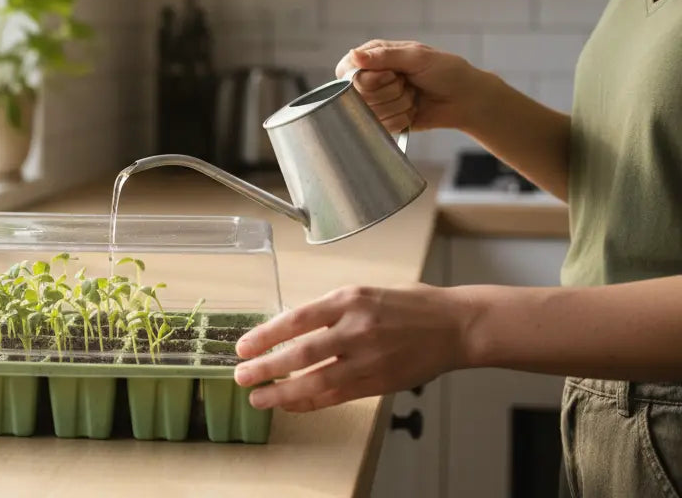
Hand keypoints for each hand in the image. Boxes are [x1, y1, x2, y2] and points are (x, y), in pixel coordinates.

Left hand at [233, 284, 473, 411]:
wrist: (455, 325)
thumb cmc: (409, 305)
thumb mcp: (365, 293)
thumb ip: (332, 310)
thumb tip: (292, 329)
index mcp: (349, 299)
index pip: (296, 319)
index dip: (266, 335)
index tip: (243, 347)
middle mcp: (357, 328)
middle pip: (301, 352)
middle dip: (266, 367)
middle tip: (241, 376)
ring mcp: (368, 358)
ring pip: (317, 380)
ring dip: (283, 392)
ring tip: (259, 398)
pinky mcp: (379, 381)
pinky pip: (338, 396)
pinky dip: (311, 401)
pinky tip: (291, 404)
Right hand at [334, 39, 485, 132]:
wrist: (466, 99)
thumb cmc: (446, 71)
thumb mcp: (416, 57)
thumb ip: (383, 56)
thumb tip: (353, 56)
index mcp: (373, 57)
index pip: (348, 71)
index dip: (367, 78)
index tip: (391, 74)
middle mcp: (371, 78)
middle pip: (360, 94)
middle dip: (390, 91)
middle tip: (408, 82)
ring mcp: (378, 101)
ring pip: (372, 112)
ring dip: (399, 104)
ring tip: (414, 95)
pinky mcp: (385, 120)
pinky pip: (383, 126)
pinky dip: (402, 118)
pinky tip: (413, 110)